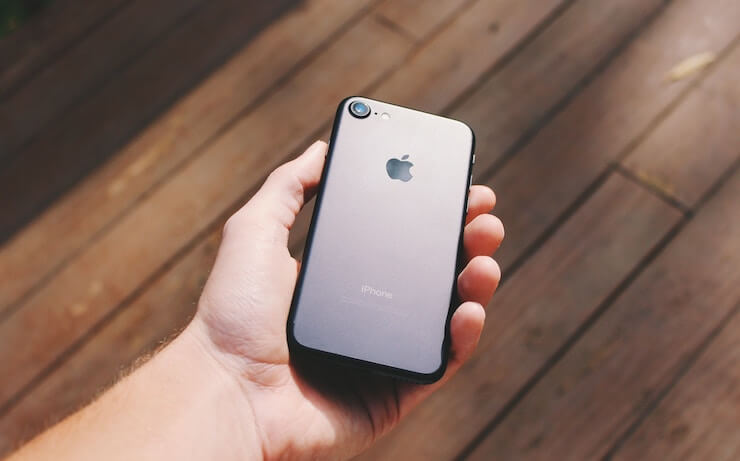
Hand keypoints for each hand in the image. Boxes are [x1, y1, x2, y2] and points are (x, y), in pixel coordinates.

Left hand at [188, 140, 503, 459]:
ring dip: (475, 281)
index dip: (430, 214)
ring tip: (485, 254)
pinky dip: (464, 335)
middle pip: (429, 273)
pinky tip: (469, 307)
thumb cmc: (233, 314)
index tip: (456, 187)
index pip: (397, 240)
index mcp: (340, 278)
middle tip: (483, 216)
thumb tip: (322, 148)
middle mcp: (365, 312)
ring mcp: (382, 352)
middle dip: (463, 239)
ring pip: (444, 314)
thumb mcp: (255, 230)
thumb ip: (289, 186)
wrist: (228, 390)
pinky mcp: (394, 391)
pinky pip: (441, 362)